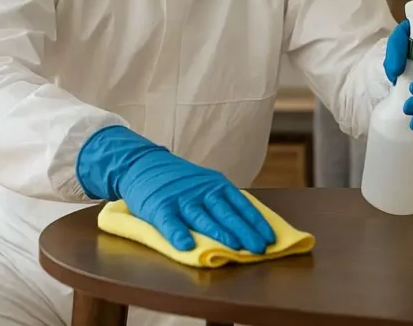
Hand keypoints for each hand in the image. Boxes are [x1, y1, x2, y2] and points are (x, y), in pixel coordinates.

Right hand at [76, 126, 275, 252]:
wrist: (142, 163)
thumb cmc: (179, 181)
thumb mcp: (204, 184)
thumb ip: (221, 201)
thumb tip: (247, 226)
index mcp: (215, 185)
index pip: (241, 204)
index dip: (256, 222)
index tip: (270, 238)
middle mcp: (201, 191)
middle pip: (226, 212)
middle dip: (245, 231)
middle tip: (259, 248)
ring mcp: (180, 198)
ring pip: (202, 217)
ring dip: (219, 232)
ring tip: (234, 247)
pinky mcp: (159, 206)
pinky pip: (169, 221)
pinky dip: (177, 233)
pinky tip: (186, 246)